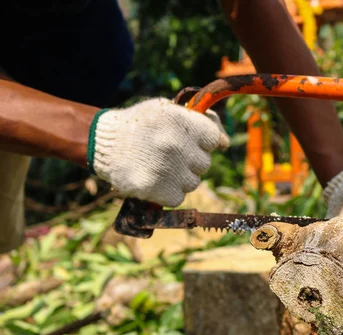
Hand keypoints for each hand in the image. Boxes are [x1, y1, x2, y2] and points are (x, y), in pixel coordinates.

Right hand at [87, 98, 228, 206]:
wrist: (101, 143)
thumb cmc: (138, 126)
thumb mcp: (165, 110)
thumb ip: (194, 120)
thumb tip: (223, 140)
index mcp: (181, 121)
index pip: (214, 138)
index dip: (207, 143)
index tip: (198, 145)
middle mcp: (177, 145)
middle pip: (204, 164)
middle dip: (192, 161)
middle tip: (172, 156)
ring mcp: (167, 168)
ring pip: (193, 182)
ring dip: (181, 178)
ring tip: (161, 168)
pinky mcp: (155, 189)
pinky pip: (178, 198)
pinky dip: (169, 193)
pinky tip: (156, 181)